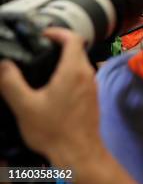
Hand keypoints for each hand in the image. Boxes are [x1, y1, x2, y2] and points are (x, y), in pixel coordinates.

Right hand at [0, 28, 99, 164]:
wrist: (79, 152)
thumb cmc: (54, 130)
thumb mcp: (24, 105)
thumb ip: (11, 82)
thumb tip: (4, 64)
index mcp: (74, 70)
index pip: (74, 38)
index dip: (58, 32)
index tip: (43, 35)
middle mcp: (87, 74)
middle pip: (77, 49)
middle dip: (59, 45)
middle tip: (39, 50)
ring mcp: (92, 86)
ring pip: (80, 63)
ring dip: (64, 60)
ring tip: (43, 67)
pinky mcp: (93, 97)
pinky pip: (82, 77)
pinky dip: (69, 74)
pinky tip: (53, 87)